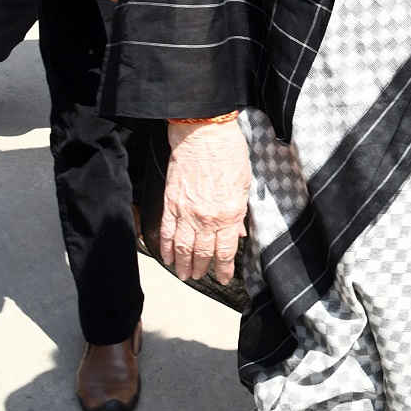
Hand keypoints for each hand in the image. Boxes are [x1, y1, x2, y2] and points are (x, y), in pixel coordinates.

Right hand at [161, 120, 250, 281]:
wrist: (202, 132)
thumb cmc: (229, 153)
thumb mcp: (244, 184)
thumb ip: (240, 212)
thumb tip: (238, 233)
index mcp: (229, 213)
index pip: (225, 251)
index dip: (224, 269)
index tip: (223, 278)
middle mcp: (206, 218)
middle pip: (202, 253)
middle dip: (201, 269)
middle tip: (199, 278)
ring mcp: (186, 212)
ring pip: (182, 247)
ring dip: (182, 264)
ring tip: (183, 275)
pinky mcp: (170, 202)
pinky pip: (166, 231)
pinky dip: (165, 247)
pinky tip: (166, 257)